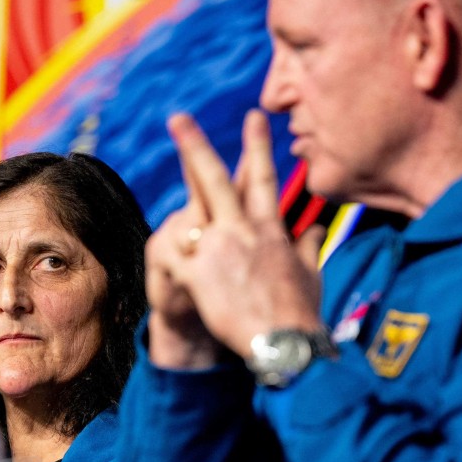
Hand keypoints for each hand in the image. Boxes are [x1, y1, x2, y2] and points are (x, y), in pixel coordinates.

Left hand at [156, 109, 324, 359]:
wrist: (286, 344)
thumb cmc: (301, 314)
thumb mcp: (310, 274)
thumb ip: (308, 246)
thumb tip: (316, 228)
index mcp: (270, 229)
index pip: (263, 179)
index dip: (257, 146)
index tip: (254, 117)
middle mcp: (242, 231)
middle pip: (215, 180)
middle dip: (195, 146)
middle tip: (178, 118)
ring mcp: (219, 250)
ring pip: (188, 207)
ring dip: (166, 198)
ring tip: (146, 192)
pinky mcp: (199, 276)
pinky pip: (173, 257)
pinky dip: (167, 255)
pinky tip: (159, 251)